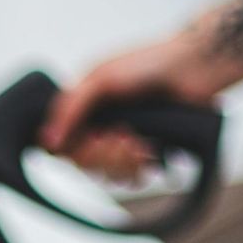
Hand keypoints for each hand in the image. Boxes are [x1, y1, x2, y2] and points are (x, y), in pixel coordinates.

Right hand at [41, 32, 229, 175]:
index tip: (95, 139)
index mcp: (84, 106)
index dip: (76, 150)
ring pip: (106, 175)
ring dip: (124, 163)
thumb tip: (46, 141)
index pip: (63, 144)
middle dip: (105, 155)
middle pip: (84, 164)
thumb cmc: (150, 63)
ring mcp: (121, 140)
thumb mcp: (102, 78)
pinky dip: (139, 170)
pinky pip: (129, 179)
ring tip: (141, 143)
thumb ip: (71, 107)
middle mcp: (100, 125)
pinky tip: (151, 152)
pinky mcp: (144, 152)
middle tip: (125, 136)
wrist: (196, 68)